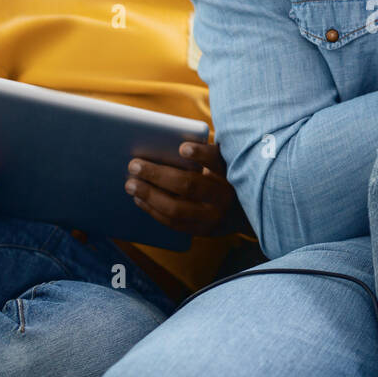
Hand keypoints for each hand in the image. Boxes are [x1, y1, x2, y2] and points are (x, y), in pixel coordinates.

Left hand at [125, 140, 241, 237]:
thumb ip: (202, 155)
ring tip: (130, 184)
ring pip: (177, 209)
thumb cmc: (224, 177)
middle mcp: (225, 195)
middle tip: (134, 165)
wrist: (247, 212)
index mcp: (230, 171)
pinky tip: (139, 199)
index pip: (216, 160)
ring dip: (150, 195)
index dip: (200, 155)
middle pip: (189, 185)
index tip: (182, 148)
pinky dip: (154, 211)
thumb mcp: (222, 163)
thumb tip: (161, 146)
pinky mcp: (204, 231)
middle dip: (158, 174)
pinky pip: (175, 224)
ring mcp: (215, 216)